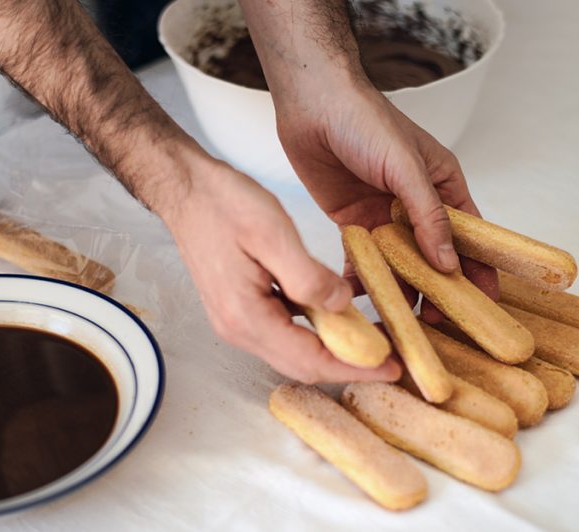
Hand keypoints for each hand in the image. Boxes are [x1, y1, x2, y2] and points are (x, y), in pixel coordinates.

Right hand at [160, 156, 400, 383]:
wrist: (185, 189)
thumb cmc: (223, 204)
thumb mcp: (272, 232)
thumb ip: (307, 276)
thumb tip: (341, 305)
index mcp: (246, 317)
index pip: (310, 359)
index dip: (356, 366)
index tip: (393, 365)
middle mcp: (239, 329)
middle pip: (303, 366)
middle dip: (350, 367)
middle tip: (392, 358)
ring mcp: (237, 322)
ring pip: (295, 352)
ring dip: (335, 351)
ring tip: (374, 340)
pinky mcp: (241, 309)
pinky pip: (286, 333)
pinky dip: (316, 332)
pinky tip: (339, 317)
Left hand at [274, 81, 498, 320]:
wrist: (312, 104)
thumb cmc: (365, 120)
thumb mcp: (406, 166)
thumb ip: (428, 214)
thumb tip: (449, 263)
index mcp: (443, 187)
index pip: (470, 236)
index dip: (478, 271)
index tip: (483, 305)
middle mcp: (416, 206)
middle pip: (434, 258)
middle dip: (438, 291)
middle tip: (436, 324)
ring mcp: (384, 216)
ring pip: (399, 264)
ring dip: (400, 289)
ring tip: (400, 319)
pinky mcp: (353, 222)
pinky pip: (362, 259)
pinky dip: (362, 279)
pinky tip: (361, 298)